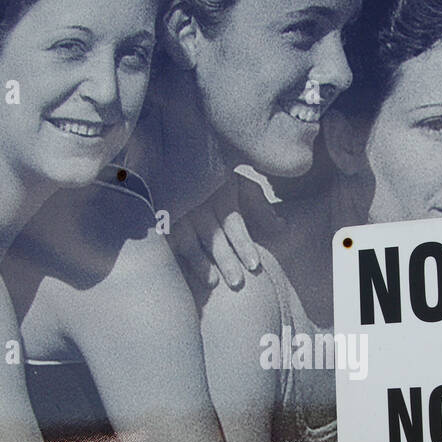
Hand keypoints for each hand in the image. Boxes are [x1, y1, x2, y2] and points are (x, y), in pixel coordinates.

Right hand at [168, 175, 283, 289]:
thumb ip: (260, 207)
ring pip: (188, 241)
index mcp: (220, 196)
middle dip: (226, 260)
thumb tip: (283, 228)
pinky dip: (174, 259)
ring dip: (200, 263)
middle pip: (214, 237)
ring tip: (212, 282)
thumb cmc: (215, 179)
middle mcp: (198, 204)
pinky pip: (165, 243)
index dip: (244, 245)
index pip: (234, 225)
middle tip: (238, 283)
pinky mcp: (158, 221)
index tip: (255, 265)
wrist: (175, 159)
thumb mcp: (239, 185)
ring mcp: (176, 213)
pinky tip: (180, 276)